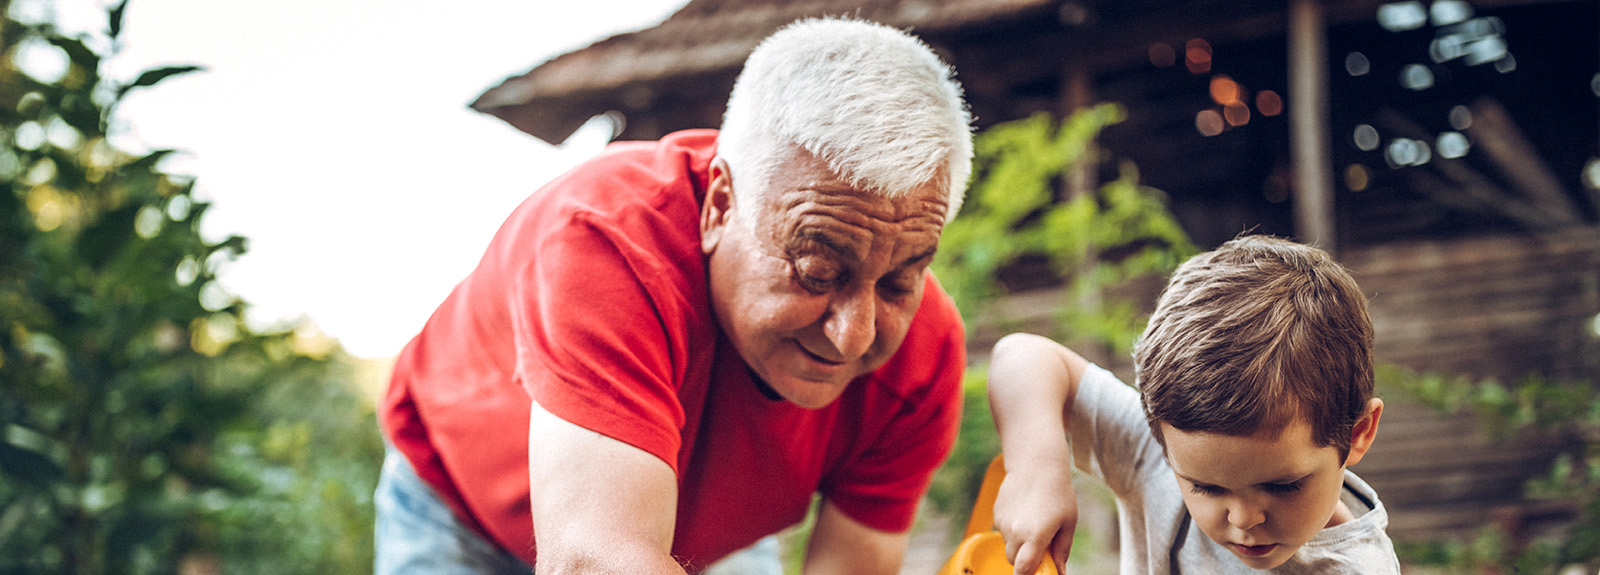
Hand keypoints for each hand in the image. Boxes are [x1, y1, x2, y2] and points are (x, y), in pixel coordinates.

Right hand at [992, 458, 1076, 574]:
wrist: (1036, 464)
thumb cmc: (1058, 492)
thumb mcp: (1068, 522)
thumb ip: (1062, 550)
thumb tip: (1059, 571)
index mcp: (1035, 536)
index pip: (1023, 570)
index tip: (1037, 572)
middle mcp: (1015, 532)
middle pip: (1014, 561)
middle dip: (1026, 560)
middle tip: (1041, 546)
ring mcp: (1003, 523)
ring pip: (1009, 545)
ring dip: (1019, 543)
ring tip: (1034, 522)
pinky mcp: (996, 513)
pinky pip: (1003, 531)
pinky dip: (1013, 530)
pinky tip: (1025, 512)